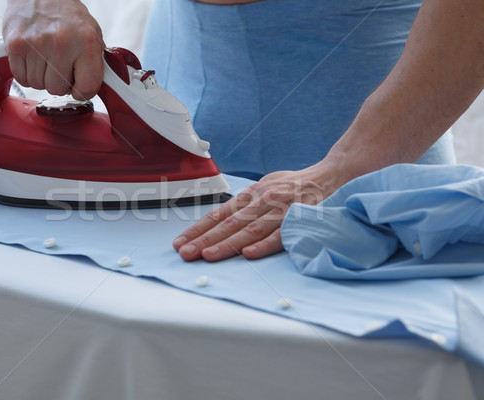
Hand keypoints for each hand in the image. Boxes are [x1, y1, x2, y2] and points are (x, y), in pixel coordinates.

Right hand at [3, 0, 104, 99]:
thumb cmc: (66, 15)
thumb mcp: (92, 33)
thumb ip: (96, 62)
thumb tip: (97, 88)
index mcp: (86, 42)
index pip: (87, 88)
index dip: (82, 91)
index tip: (78, 85)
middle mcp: (62, 43)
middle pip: (58, 90)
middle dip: (59, 82)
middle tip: (59, 64)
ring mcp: (36, 45)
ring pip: (38, 85)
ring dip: (42, 76)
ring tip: (45, 57)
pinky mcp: (15, 46)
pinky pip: (21, 78)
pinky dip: (26, 72)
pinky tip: (33, 57)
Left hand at [173, 163, 341, 261]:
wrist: (333, 174)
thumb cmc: (296, 185)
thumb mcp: (267, 187)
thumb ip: (247, 204)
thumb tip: (222, 218)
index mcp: (252, 194)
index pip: (219, 214)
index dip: (199, 229)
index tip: (180, 242)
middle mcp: (263, 200)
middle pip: (229, 223)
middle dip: (204, 240)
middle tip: (185, 253)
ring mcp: (281, 209)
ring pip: (249, 230)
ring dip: (227, 244)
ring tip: (207, 256)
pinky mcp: (300, 218)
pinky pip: (280, 235)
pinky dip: (264, 245)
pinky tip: (248, 254)